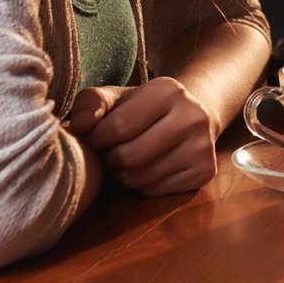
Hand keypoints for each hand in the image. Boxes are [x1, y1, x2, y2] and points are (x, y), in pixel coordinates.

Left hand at [64, 77, 219, 194]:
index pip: (119, 127)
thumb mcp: (116, 97)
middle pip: (129, 156)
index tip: (96, 138)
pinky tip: (142, 170)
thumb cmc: (142, 108)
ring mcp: (203, 146)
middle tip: (108, 154)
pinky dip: (140, 186)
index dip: (97, 139)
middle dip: (109, 160)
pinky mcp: (205, 172)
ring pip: (141, 178)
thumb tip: (79, 126)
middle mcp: (193, 116)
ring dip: (121, 176)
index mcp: (169, 91)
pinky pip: (155, 191)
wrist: (190, 116)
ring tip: (122, 162)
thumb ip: (91, 103)